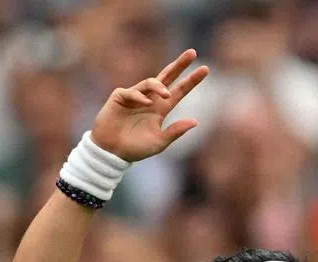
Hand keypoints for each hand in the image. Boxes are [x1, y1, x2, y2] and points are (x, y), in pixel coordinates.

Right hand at [90, 49, 208, 162]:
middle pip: (167, 77)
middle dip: (179, 65)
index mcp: (161, 109)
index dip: (191, 80)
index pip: (179, 90)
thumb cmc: (135, 149)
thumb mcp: (160, 142)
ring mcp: (134, 96)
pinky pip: (132, 92)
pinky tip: (146, 103)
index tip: (205, 69)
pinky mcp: (120, 97)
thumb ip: (175, 131)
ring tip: (167, 94)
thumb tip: (195, 121)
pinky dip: (140, 96)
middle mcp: (150, 99)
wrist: (112, 152)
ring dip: (160, 86)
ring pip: (150, 82)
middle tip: (192, 52)